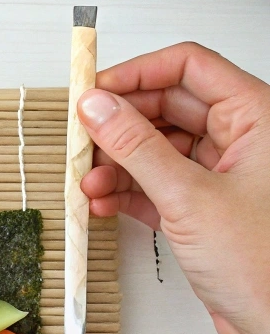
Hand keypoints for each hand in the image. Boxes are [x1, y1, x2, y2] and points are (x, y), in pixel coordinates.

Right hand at [78, 43, 269, 333]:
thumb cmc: (265, 267)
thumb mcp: (188, 197)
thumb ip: (137, 147)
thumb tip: (98, 108)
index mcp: (257, 118)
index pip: (189, 67)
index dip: (137, 73)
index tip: (94, 91)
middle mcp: (242, 140)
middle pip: (167, 107)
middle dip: (120, 124)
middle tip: (82, 138)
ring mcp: (222, 175)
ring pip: (157, 149)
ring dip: (118, 163)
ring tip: (89, 181)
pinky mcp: (204, 208)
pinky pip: (156, 185)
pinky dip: (127, 192)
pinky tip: (102, 202)